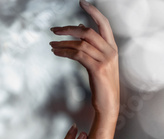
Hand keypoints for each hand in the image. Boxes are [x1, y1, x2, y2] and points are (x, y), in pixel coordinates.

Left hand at [50, 0, 119, 118]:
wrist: (108, 103)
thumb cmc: (101, 82)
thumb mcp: (98, 61)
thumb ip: (92, 45)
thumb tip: (79, 27)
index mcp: (112, 46)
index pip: (103, 23)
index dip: (93, 12)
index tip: (82, 2)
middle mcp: (110, 51)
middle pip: (88, 32)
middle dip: (68, 29)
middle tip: (53, 30)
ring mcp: (105, 60)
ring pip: (80, 44)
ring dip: (63, 43)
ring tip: (51, 44)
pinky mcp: (97, 69)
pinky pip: (78, 55)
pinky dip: (65, 52)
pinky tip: (56, 52)